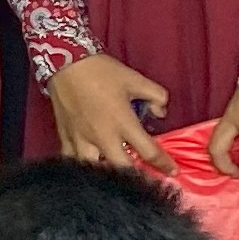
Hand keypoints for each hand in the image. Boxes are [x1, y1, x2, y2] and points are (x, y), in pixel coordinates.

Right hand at [45, 53, 171, 171]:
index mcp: (123, 123)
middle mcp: (103, 137)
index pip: (149, 151)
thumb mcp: (135, 79)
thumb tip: (160, 112)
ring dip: (108, 173)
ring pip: (95, 169)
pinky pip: (72, 160)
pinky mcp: (66, 137)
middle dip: (137, 176)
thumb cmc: (101, 71)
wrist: (65, 62)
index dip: (164, 164)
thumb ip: (156, 95)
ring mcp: (82, 140)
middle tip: (146, 176)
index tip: (173, 171)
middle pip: (122, 169)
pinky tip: (88, 166)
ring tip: (116, 173)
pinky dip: (81, 166)